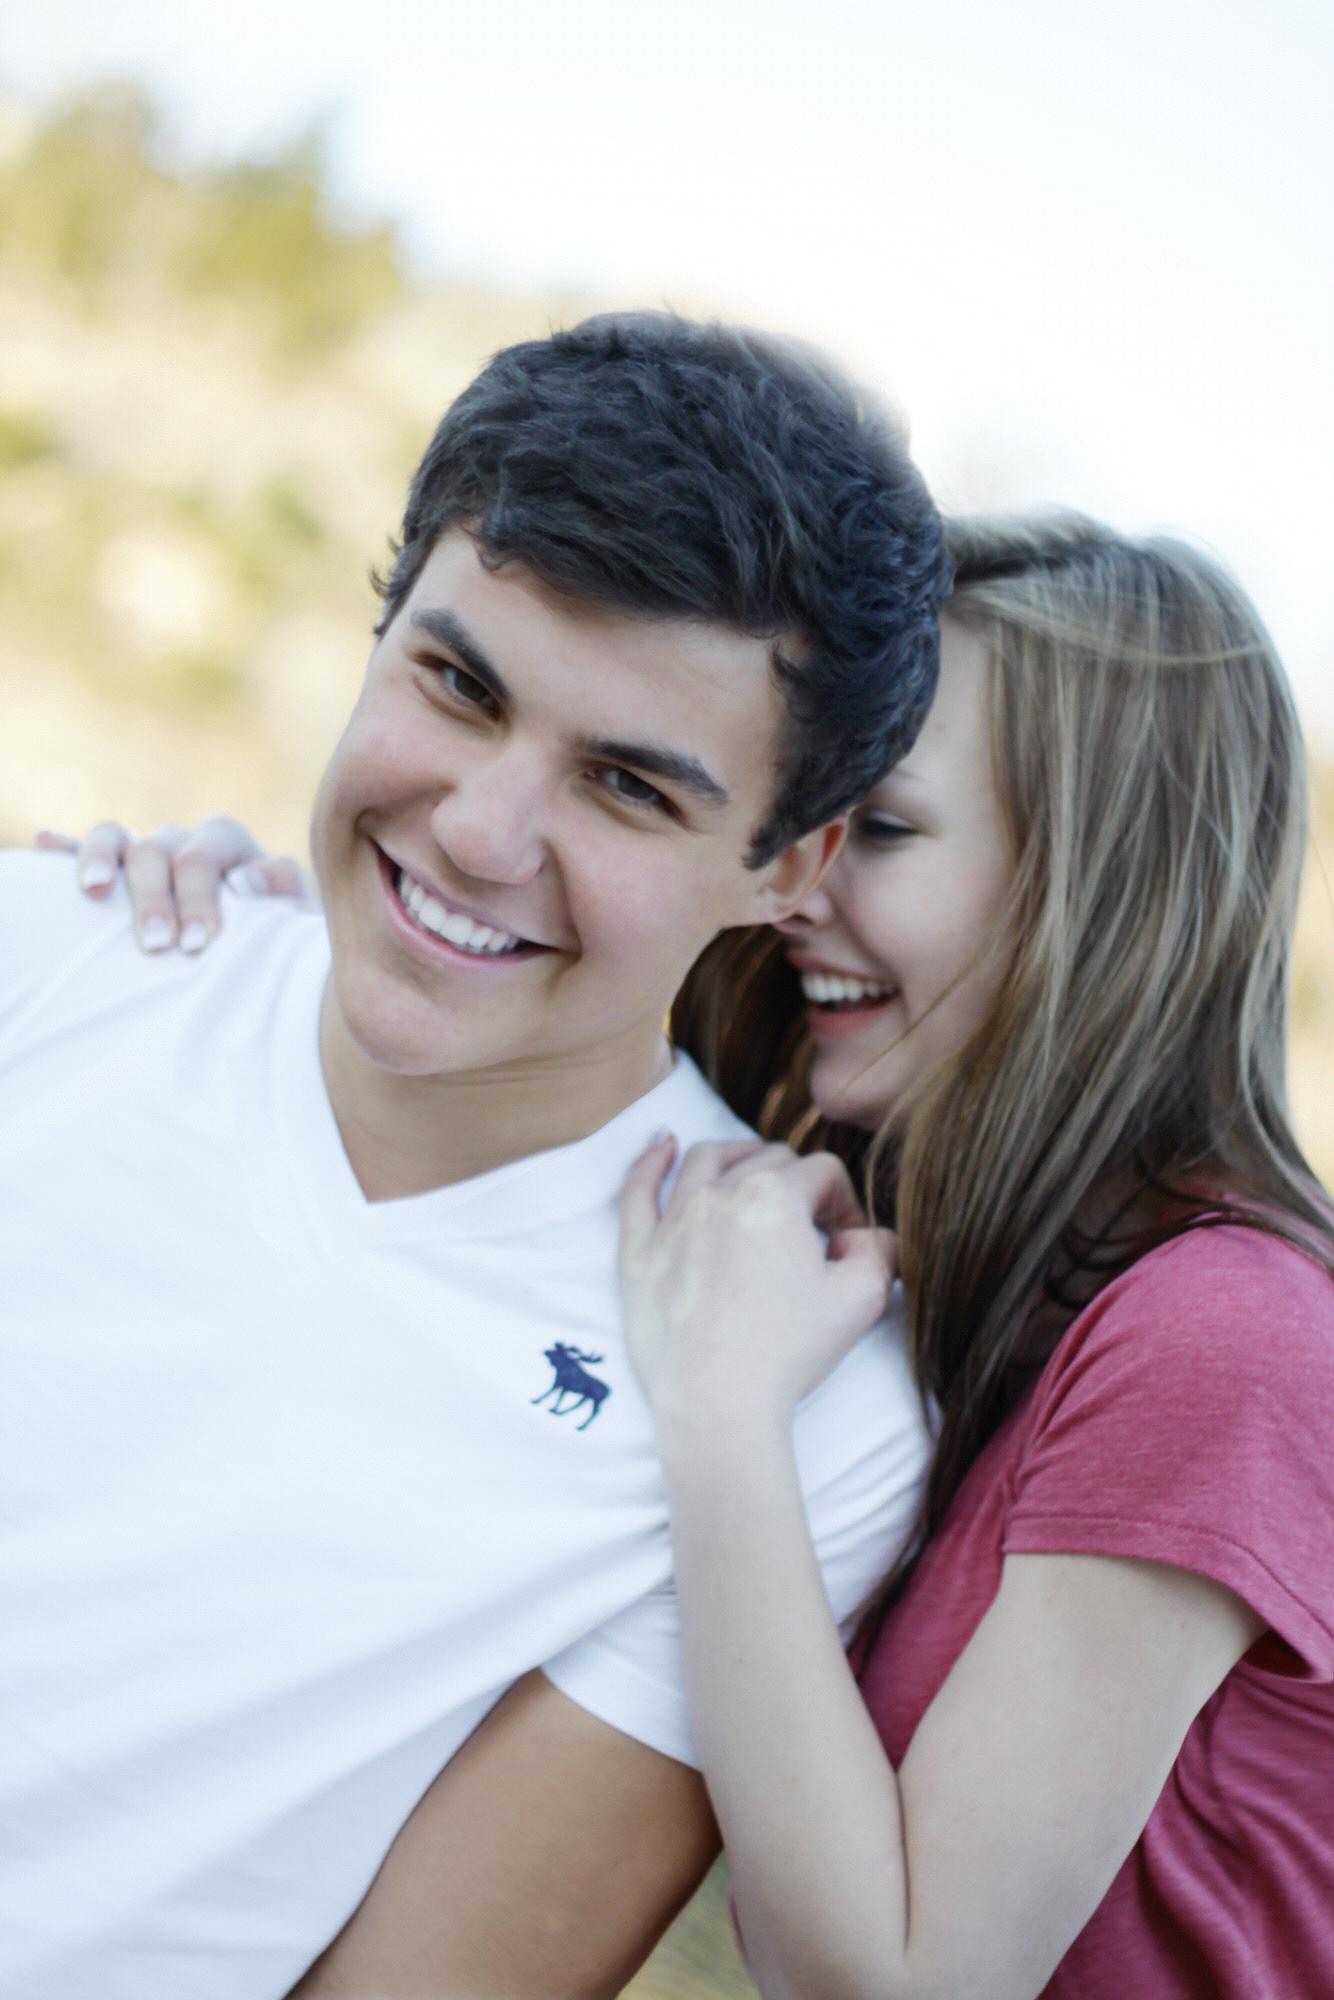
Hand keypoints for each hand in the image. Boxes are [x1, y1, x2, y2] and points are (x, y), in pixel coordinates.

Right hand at [34, 818, 310, 953]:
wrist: (262, 940)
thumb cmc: (279, 932)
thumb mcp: (294, 914)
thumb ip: (283, 891)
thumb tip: (245, 881)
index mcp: (226, 842)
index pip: (205, 855)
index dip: (201, 897)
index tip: (201, 942)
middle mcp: (181, 839)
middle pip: (157, 852)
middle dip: (155, 899)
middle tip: (158, 945)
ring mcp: (146, 850)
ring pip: (117, 839)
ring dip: (101, 861)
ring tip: (94, 891)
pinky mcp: (117, 869)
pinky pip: (87, 849)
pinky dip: (66, 848)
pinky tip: (44, 845)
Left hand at [618, 1137, 895, 1436]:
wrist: (718, 1404)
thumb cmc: (788, 1352)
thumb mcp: (863, 1299)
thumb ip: (880, 1250)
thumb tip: (865, 1235)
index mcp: (774, 1197)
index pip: (823, 1173)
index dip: (845, 1203)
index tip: (848, 1245)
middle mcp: (719, 1194)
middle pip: (767, 1160)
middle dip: (798, 1184)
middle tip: (810, 1231)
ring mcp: (673, 1221)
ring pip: (706, 1160)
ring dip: (737, 1155)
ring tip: (752, 1167)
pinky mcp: (639, 1253)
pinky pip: (637, 1191)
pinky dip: (650, 1162)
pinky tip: (661, 1144)